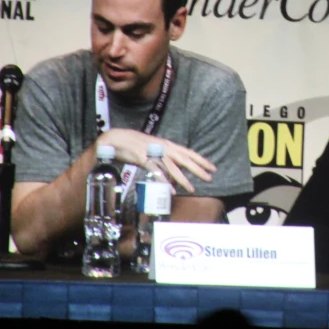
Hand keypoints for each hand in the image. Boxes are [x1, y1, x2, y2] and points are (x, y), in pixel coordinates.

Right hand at [96, 129, 216, 192]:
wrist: (116, 139)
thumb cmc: (134, 144)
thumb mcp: (154, 149)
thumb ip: (164, 159)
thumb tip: (173, 172)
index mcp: (167, 144)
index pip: (188, 152)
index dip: (201, 160)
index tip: (212, 167)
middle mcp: (163, 147)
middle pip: (184, 159)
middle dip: (198, 169)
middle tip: (209, 177)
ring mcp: (154, 153)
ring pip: (172, 167)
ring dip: (183, 179)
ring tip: (192, 189)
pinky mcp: (144, 159)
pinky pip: (157, 172)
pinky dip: (164, 181)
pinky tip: (171, 189)